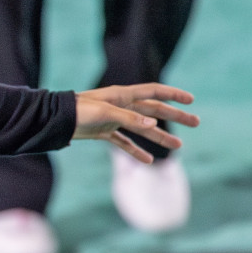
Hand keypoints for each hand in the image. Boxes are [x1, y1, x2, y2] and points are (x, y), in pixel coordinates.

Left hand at [74, 84, 198, 162]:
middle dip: (175, 116)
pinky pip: (124, 142)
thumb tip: (153, 123)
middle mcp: (121, 105)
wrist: (55, 120)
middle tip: (196, 122)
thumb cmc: (79, 110)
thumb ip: (129, 118)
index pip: (154, 92)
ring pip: (142, 128)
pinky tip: (147, 161)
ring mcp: (113, 119)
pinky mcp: (103, 132)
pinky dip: (135, 151)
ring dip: (160, 136)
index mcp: (123, 95)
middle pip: (154, 110)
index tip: (191, 99)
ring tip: (178, 146)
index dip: (173, 94)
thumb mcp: (105, 113)